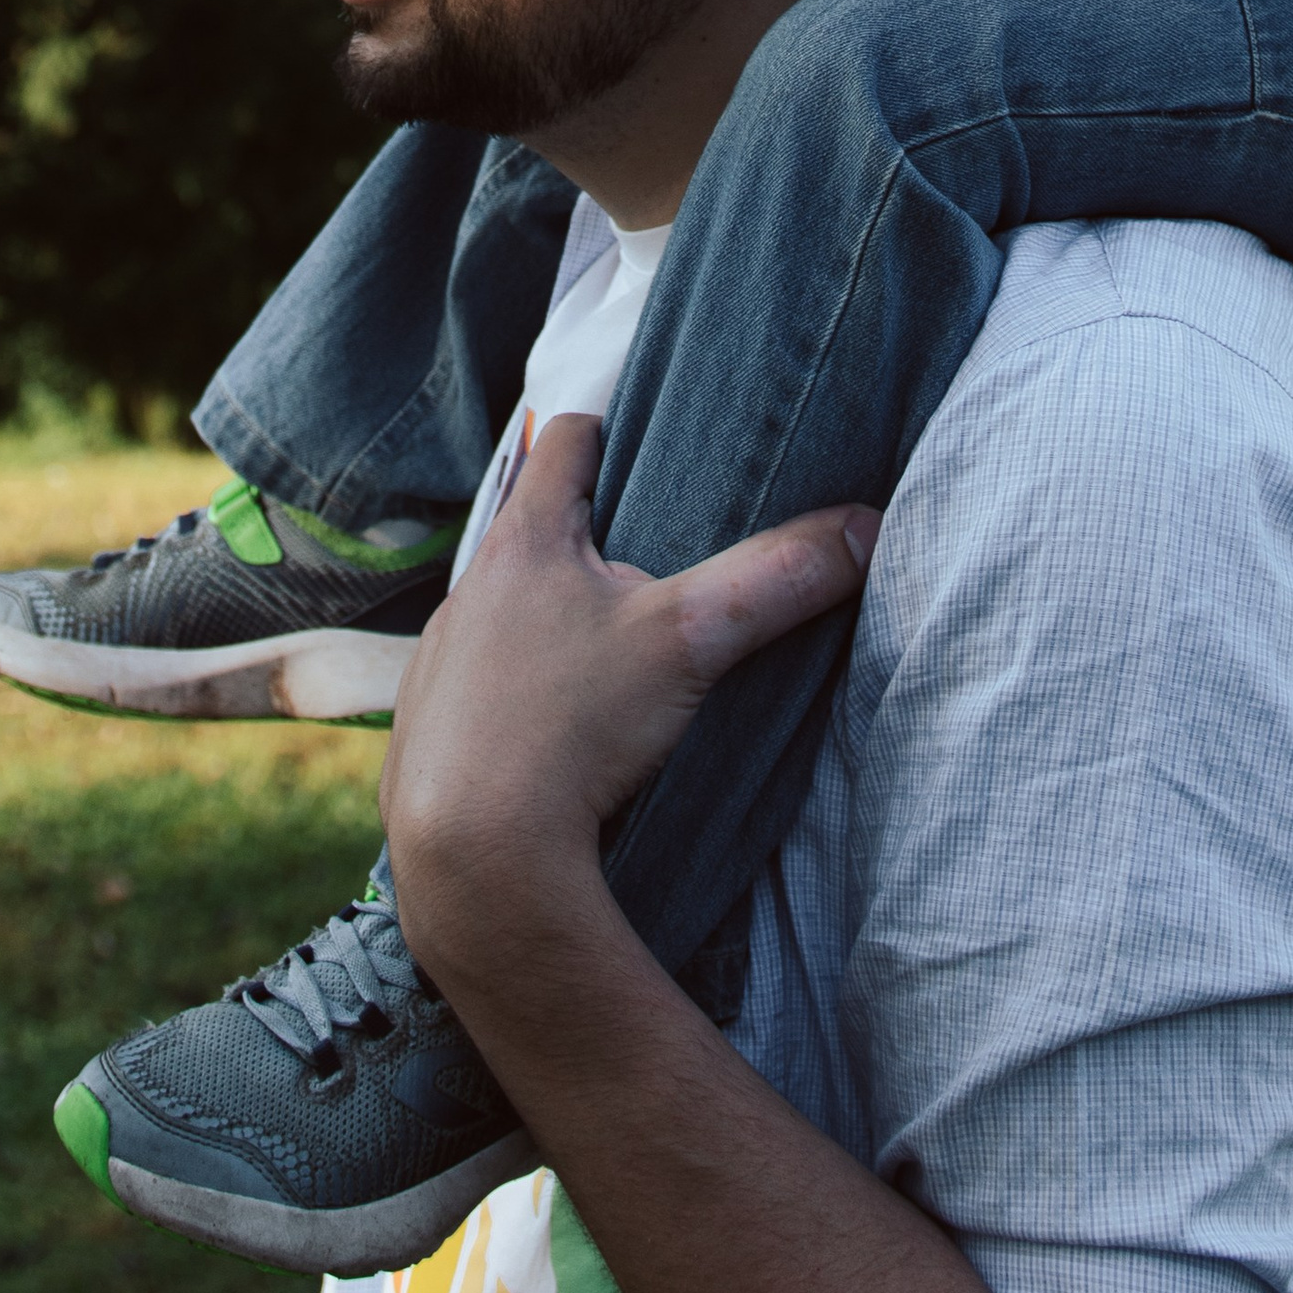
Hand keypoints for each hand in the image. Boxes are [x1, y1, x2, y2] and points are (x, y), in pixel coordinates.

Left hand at [380, 411, 875, 986]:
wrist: (474, 863)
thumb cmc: (569, 731)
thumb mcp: (690, 641)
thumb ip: (778, 579)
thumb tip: (863, 527)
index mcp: (522, 544)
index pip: (566, 442)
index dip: (610, 429)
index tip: (651, 440)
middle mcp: (469, 593)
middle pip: (536, 533)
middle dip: (595, 542)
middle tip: (659, 562)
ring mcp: (440, 667)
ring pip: (506, 617)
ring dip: (552, 626)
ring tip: (613, 659)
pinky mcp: (429, 737)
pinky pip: (479, 695)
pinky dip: (520, 701)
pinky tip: (561, 739)